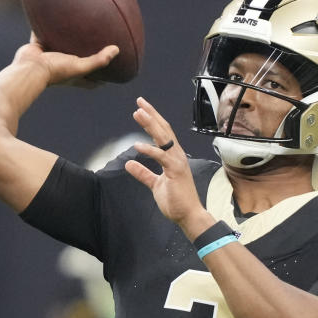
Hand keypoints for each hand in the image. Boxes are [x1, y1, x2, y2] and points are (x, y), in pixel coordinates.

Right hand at [12, 33, 117, 88]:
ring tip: (78, 27)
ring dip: (68, 39)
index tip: (114, 72)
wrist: (29, 67)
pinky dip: (48, 26)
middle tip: (99, 44)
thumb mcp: (81, 66)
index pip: (93, 81)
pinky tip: (53, 14)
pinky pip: (45, 33)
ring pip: (62, 46)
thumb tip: (117, 50)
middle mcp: (64, 67)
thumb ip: (98, 60)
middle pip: (79, 61)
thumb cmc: (55, 71)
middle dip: (88, 55)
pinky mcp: (40, 46)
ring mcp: (51, 57)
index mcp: (75, 76)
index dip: (103, 78)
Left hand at [123, 97, 212, 236]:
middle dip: (151, 115)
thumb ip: (143, 173)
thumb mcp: (154, 184)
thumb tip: (129, 163)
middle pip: (163, 129)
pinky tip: (137, 145)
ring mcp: (177, 162)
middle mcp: (176, 155)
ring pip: (163, 138)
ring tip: (138, 113)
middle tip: (139, 102)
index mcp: (172, 157)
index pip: (162, 133)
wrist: (188, 215)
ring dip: (150, 124)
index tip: (141, 109)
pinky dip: (149, 150)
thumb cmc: (176, 201)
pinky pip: (161, 157)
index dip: (152, 120)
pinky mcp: (175, 171)